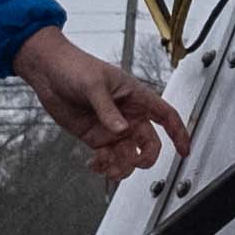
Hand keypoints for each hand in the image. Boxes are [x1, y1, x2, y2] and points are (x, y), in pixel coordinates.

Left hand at [15, 29, 188, 180]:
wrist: (49, 73)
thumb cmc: (75, 67)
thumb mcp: (94, 85)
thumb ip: (108, 110)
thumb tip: (121, 131)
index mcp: (136, 97)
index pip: (166, 116)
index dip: (179, 133)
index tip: (184, 151)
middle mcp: (128, 115)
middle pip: (150, 143)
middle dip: (145, 158)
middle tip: (133, 163)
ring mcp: (113, 128)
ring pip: (129, 155)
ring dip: (121, 166)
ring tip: (107, 167)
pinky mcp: (96, 138)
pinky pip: (109, 158)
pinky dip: (104, 166)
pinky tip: (95, 164)